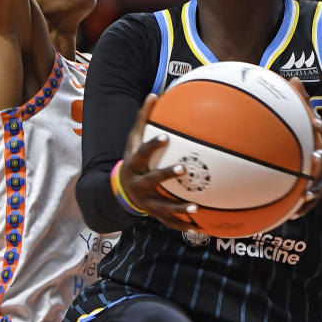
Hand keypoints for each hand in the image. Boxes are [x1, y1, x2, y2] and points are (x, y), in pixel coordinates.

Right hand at [118, 95, 198, 232]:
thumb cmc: (134, 160)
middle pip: (151, 180)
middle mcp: (138, 184)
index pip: (142, 153)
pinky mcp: (154, 215)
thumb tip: (154, 94)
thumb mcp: (134, 141)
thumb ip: (144, 119)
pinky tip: (199, 228)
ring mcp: (146, 202)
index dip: (152, 145)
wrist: (122, 191)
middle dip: (166, 175)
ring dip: (178, 208)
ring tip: (196, 207)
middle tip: (183, 168)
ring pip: (162, 207)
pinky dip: (183, 226)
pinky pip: (169, 222)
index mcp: (134, 165)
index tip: (165, 137)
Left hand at [288, 78, 321, 216]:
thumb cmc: (318, 144)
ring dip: (316, 189)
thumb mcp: (313, 127)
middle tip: (316, 157)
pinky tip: (293, 215)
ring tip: (307, 194)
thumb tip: (292, 79)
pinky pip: (313, 204)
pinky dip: (303, 209)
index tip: (316, 123)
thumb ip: (304, 105)